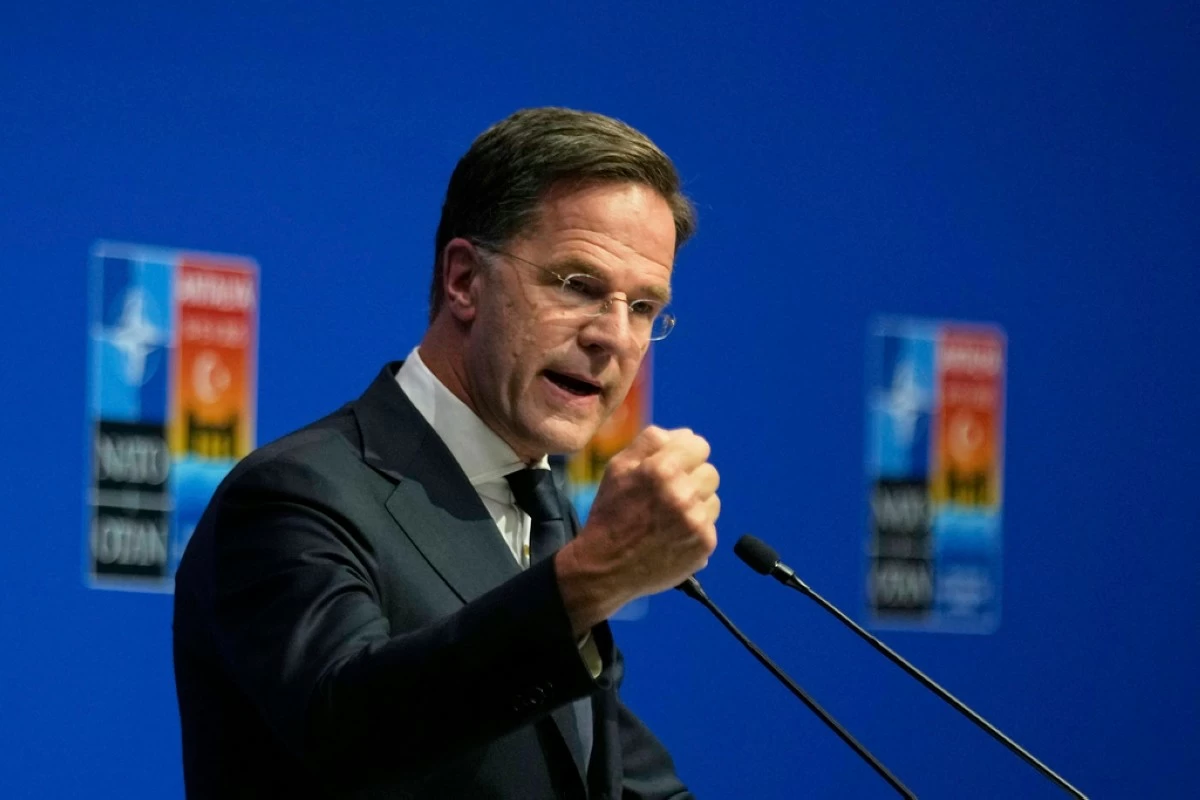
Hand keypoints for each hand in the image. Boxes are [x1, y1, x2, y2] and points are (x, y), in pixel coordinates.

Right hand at [555, 426, 719, 630]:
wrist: (605, 568)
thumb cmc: (610, 513)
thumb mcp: (617, 468)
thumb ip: (650, 441)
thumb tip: (686, 434)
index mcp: (662, 469)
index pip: (699, 445)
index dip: (686, 454)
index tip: (674, 466)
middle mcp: (683, 493)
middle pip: (710, 471)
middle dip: (692, 478)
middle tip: (669, 494)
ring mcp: (696, 521)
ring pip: (713, 498)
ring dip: (696, 503)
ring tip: (670, 516)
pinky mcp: (704, 543)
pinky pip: (711, 524)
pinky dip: (696, 527)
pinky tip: (674, 534)